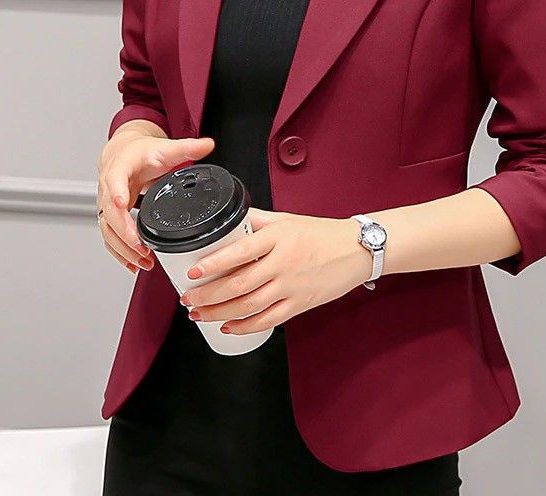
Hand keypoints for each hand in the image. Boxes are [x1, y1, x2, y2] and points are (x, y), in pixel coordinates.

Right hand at [96, 132, 214, 273]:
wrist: (123, 153)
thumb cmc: (141, 153)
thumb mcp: (164, 148)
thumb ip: (186, 148)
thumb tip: (208, 144)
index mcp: (119, 168)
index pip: (114, 180)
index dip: (117, 193)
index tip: (123, 204)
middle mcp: (108, 188)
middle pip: (109, 213)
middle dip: (125, 233)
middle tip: (143, 248)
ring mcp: (107, 204)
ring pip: (108, 230)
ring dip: (123, 248)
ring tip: (144, 261)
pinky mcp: (110, 216)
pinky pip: (110, 237)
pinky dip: (120, 252)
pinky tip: (133, 264)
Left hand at [178, 208, 372, 333]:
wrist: (357, 250)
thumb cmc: (322, 233)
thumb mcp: (286, 220)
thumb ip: (256, 221)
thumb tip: (228, 221)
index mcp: (278, 238)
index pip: (239, 251)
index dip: (214, 264)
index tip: (194, 272)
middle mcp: (283, 262)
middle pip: (239, 284)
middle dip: (208, 296)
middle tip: (189, 298)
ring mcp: (292, 286)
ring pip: (249, 305)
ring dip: (219, 313)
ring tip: (199, 314)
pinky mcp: (300, 304)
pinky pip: (268, 320)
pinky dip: (245, 326)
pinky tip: (229, 326)